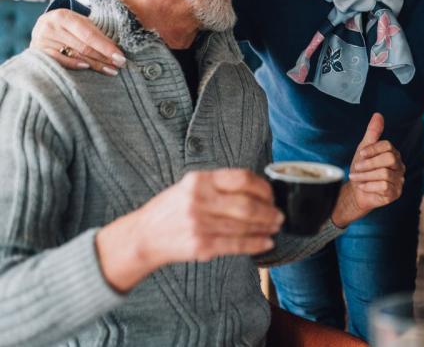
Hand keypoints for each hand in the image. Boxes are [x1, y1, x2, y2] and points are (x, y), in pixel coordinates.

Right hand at [31, 9, 126, 75]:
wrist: (44, 27)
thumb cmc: (69, 26)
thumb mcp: (81, 23)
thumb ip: (96, 33)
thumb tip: (118, 51)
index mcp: (64, 16)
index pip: (90, 34)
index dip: (106, 47)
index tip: (121, 57)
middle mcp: (50, 26)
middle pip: (83, 47)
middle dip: (104, 58)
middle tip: (120, 65)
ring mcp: (42, 40)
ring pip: (74, 55)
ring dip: (95, 65)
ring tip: (111, 70)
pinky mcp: (37, 52)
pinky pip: (59, 61)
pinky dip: (73, 65)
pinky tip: (87, 68)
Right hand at [96, 169, 282, 291]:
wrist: (143, 236)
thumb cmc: (172, 209)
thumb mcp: (191, 186)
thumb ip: (219, 185)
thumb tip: (257, 189)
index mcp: (200, 180)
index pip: (241, 178)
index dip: (263, 187)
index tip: (271, 194)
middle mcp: (199, 200)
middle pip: (247, 204)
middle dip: (269, 211)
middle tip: (279, 215)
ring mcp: (200, 224)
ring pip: (244, 226)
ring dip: (265, 227)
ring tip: (275, 227)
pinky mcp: (201, 245)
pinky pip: (236, 244)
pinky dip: (255, 244)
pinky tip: (265, 242)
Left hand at [331, 113, 404, 227]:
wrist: (356, 192)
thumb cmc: (361, 169)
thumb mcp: (364, 149)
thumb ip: (372, 133)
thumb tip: (378, 115)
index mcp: (393, 153)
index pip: (388, 145)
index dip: (372, 149)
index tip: (360, 154)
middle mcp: (399, 166)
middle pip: (389, 158)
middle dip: (369, 163)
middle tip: (357, 167)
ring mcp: (398, 180)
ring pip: (384, 173)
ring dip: (365, 176)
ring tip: (357, 178)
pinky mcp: (395, 193)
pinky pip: (383, 187)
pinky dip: (369, 186)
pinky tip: (363, 186)